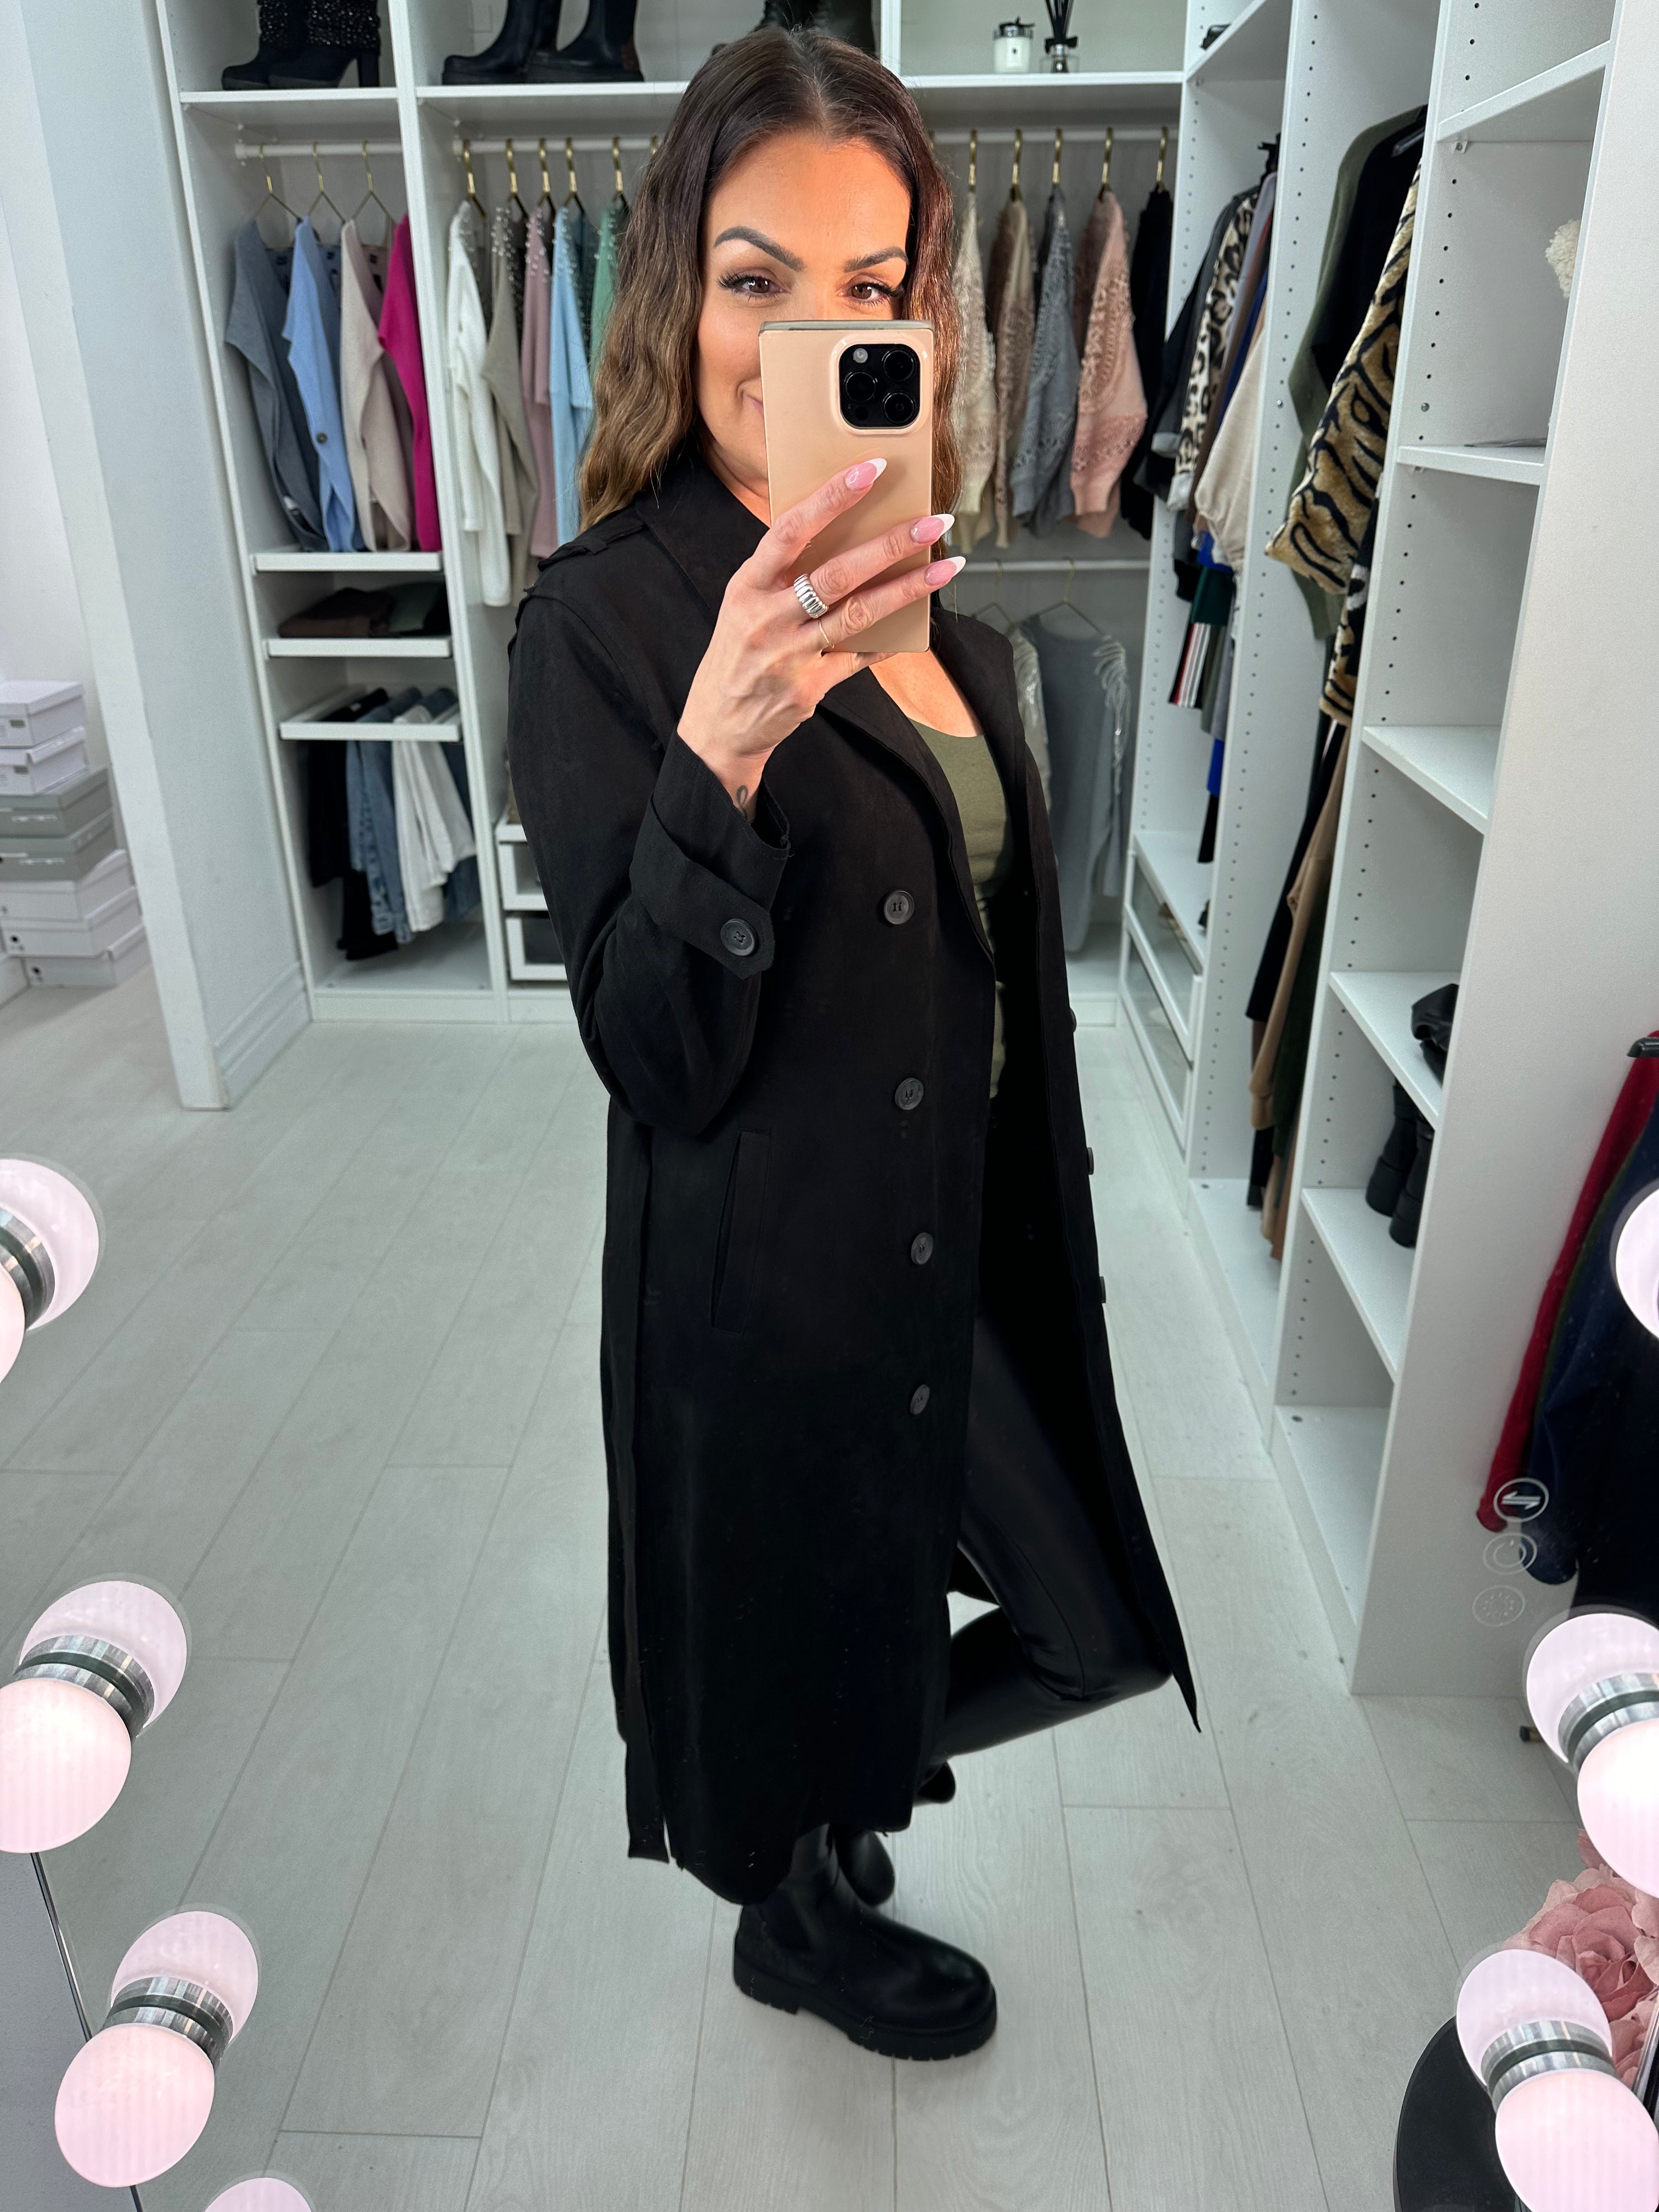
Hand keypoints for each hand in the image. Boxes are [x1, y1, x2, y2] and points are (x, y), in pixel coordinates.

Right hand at [677, 458, 963, 815]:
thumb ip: (783, 574)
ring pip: (858, 614)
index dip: (832, 498)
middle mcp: (766, 618)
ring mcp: (789, 655)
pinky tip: (918, 622)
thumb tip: (844, 534)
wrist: (718, 725)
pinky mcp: (809, 687)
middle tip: (934, 523)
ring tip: (946, 568)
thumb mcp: (745, 605)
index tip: (872, 470)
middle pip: (837, 573)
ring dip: (907, 589)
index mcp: (747, 586)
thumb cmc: (737, 654)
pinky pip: (860, 657)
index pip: (791, 530)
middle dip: (890, 545)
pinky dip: (889, 638)